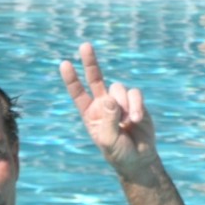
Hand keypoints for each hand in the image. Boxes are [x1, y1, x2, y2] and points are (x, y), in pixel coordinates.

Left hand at [60, 42, 158, 177]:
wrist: (139, 159)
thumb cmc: (119, 152)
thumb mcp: (108, 140)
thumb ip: (108, 119)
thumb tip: (111, 98)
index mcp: (90, 113)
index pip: (78, 93)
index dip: (71, 79)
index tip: (64, 64)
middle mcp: (103, 104)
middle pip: (95, 77)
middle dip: (90, 61)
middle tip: (84, 45)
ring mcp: (119, 101)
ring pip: (118, 88)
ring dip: (124, 104)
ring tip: (129, 122)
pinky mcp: (135, 101)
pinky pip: (134, 93)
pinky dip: (136, 105)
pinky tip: (136, 119)